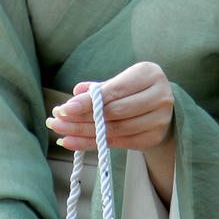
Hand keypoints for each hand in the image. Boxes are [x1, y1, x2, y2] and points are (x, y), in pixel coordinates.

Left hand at [47, 63, 176, 203]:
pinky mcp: (154, 137)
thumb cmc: (135, 89)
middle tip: (56, 121)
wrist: (162, 107)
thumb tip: (75, 94)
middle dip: (81, 119)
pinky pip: (119, 143)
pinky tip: (73, 142)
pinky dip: (93, 144)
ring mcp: (159, 119)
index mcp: (149, 74)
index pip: (114, 91)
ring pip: (115, 129)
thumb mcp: (119, 81)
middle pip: (114, 112)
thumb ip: (98, 88)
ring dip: (83, 133)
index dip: (88, 102)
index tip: (64, 109)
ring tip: (61, 133)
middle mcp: (159, 96)